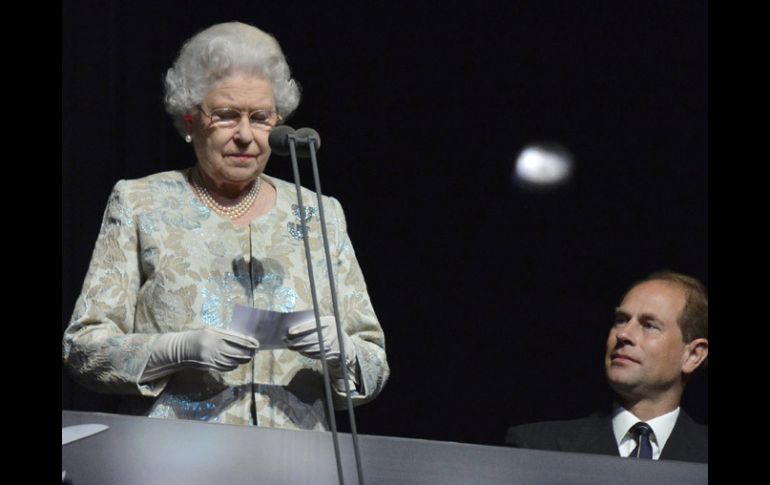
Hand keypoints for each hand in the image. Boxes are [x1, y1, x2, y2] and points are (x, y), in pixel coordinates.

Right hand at [141, 327, 258, 380]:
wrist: (180, 348)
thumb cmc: (197, 336)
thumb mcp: (210, 331)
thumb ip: (224, 335)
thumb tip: (242, 340)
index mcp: (214, 333)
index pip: (236, 338)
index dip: (248, 342)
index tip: (257, 343)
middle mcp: (213, 345)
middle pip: (236, 351)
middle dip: (248, 352)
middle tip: (255, 352)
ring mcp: (210, 356)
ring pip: (232, 361)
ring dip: (242, 360)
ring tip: (248, 358)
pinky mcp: (208, 365)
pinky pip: (224, 367)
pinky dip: (232, 366)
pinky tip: (236, 364)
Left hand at [286, 316, 356, 368]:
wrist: (344, 345)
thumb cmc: (329, 330)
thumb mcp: (326, 323)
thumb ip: (314, 323)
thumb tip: (295, 327)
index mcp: (329, 322)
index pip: (312, 325)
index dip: (300, 329)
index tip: (289, 331)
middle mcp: (330, 334)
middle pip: (309, 339)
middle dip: (295, 340)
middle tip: (285, 340)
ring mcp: (329, 346)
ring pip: (309, 348)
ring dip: (298, 348)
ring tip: (289, 345)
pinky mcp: (327, 355)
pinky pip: (312, 354)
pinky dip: (303, 352)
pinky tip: (298, 350)